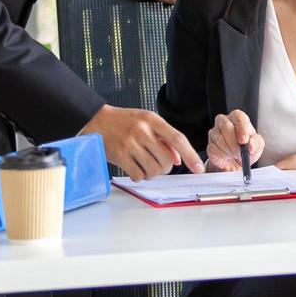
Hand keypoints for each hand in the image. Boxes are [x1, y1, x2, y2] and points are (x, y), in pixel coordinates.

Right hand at [80, 105, 203, 180]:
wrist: (97, 120)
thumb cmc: (124, 121)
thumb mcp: (147, 122)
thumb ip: (164, 139)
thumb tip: (179, 159)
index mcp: (152, 120)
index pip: (178, 139)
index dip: (191, 155)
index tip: (198, 168)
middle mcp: (142, 131)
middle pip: (167, 160)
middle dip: (166, 167)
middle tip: (159, 163)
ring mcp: (130, 144)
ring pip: (154, 170)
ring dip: (153, 173)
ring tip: (145, 164)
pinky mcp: (120, 156)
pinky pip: (138, 175)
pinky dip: (140, 176)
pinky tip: (136, 168)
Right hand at [206, 110, 264, 171]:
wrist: (236, 162)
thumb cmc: (247, 150)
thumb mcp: (257, 146)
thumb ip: (256, 143)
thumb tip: (251, 144)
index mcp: (238, 118)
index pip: (238, 116)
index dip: (241, 128)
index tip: (244, 141)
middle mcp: (224, 121)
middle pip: (226, 126)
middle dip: (235, 142)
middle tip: (241, 153)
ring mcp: (214, 132)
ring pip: (219, 139)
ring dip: (230, 151)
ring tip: (235, 155)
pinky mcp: (209, 145)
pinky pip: (213, 149)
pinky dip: (223, 157)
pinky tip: (227, 157)